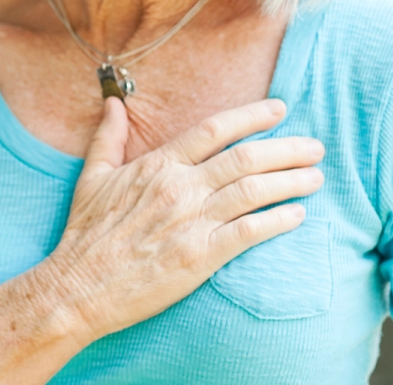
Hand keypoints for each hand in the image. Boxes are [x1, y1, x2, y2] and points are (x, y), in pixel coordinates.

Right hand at [41, 98, 323, 340]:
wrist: (77, 287)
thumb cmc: (85, 234)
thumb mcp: (92, 177)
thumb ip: (107, 138)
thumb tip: (112, 104)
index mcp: (157, 165)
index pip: (214, 130)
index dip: (251, 116)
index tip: (280, 109)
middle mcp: (179, 187)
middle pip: (245, 157)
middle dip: (287, 148)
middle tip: (314, 147)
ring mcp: (190, 222)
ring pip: (254, 190)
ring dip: (290, 181)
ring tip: (315, 178)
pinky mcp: (199, 256)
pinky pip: (249, 232)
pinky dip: (278, 221)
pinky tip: (296, 216)